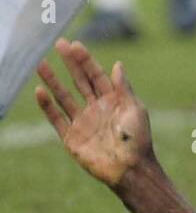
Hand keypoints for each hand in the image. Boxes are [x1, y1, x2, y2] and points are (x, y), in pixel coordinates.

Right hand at [36, 39, 152, 189]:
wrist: (130, 168)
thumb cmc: (138, 139)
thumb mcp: (135, 109)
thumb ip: (123, 87)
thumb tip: (117, 64)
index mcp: (114, 100)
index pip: (96, 75)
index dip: (86, 60)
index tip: (76, 44)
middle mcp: (96, 108)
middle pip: (79, 81)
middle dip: (70, 63)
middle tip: (59, 44)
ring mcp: (82, 121)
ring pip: (64, 96)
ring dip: (53, 80)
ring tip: (41, 64)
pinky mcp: (71, 136)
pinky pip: (56, 118)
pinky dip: (47, 105)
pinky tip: (39, 91)